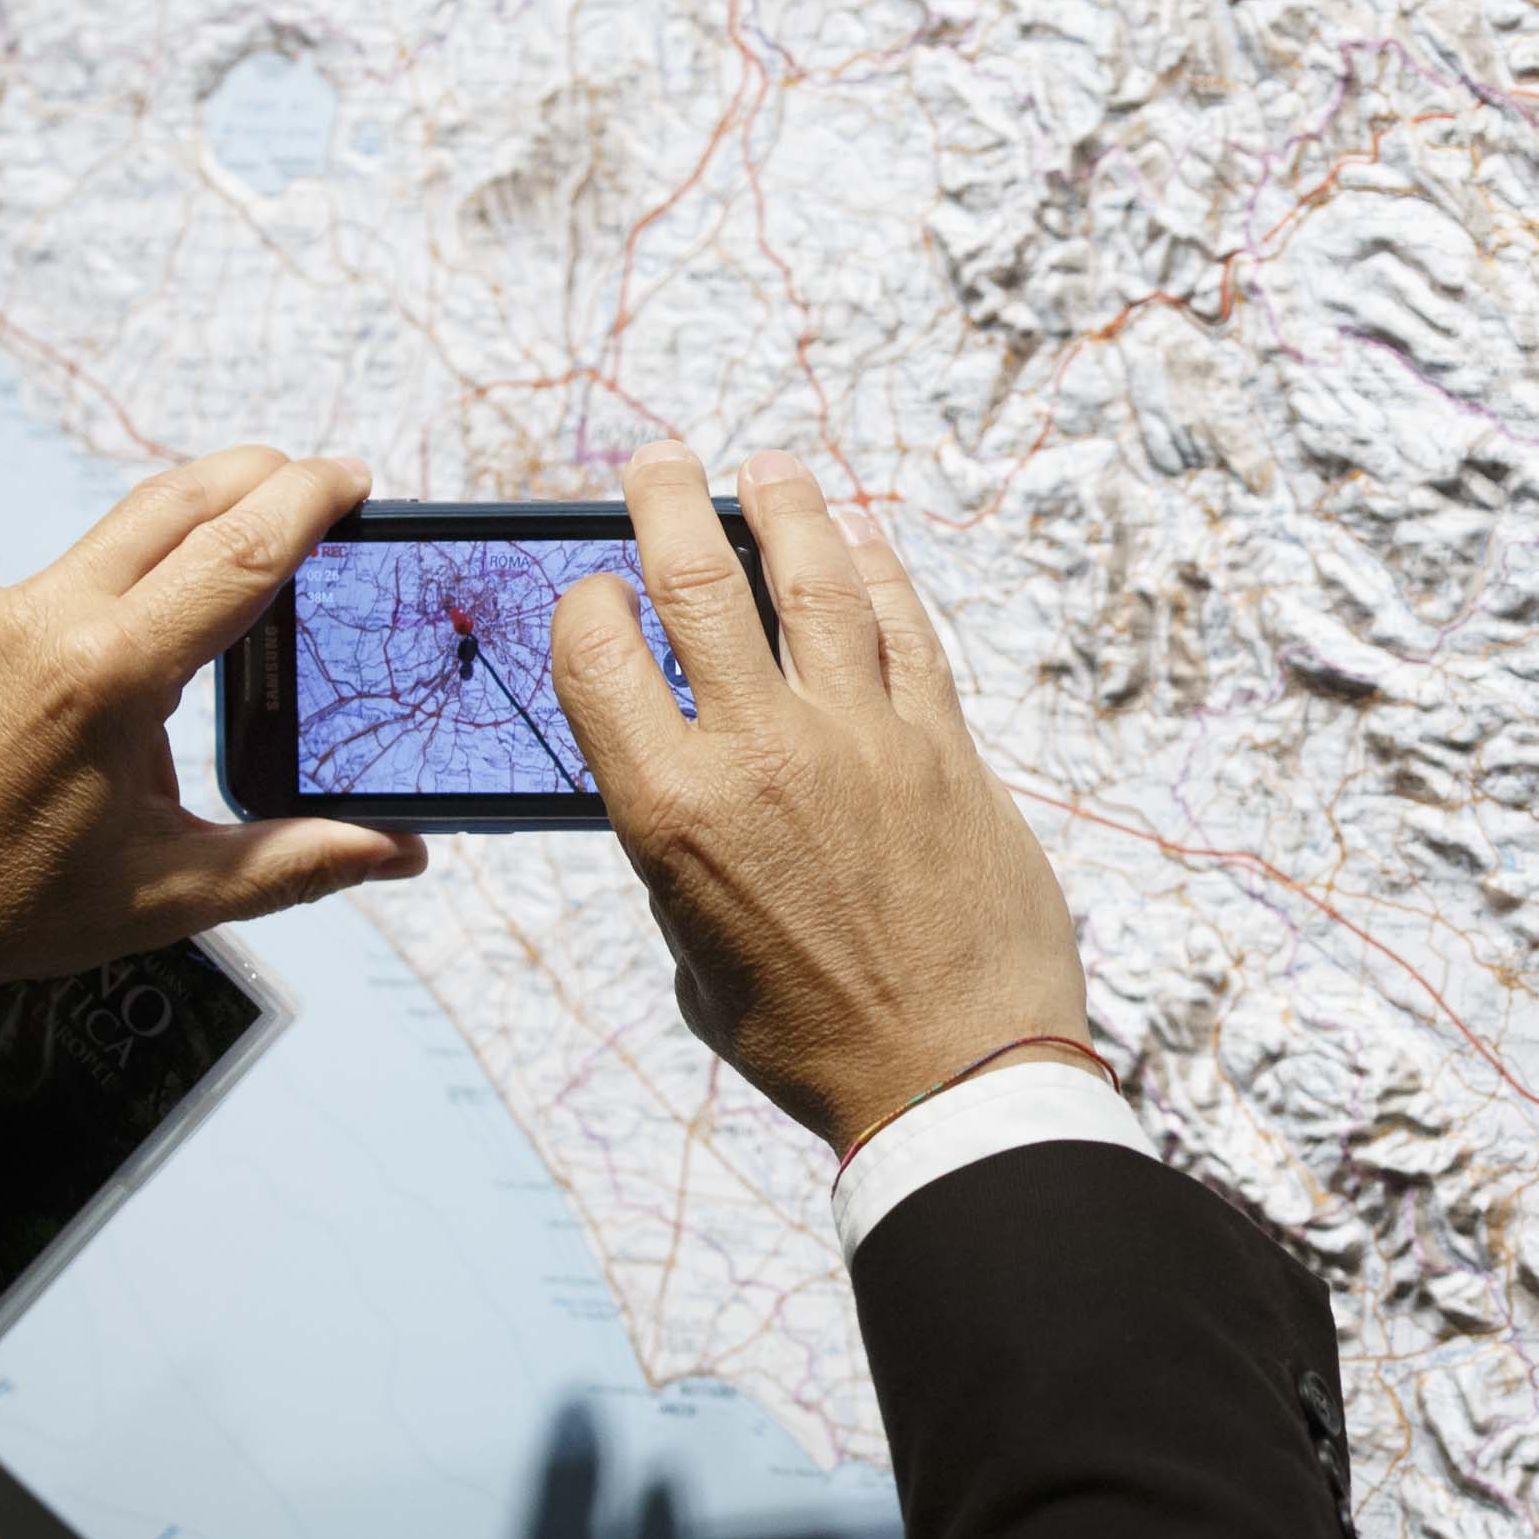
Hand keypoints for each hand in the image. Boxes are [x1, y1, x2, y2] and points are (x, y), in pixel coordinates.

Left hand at [0, 448, 430, 1054]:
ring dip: (114, 617)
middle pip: (168, 508)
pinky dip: (26, 646)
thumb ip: (296, 861)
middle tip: (291, 486)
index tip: (343, 479)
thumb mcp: (165, 892)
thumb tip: (397, 848)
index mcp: (104, 680)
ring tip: (84, 729)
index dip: (303, 502)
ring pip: (77, 574)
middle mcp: (27, 620)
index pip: (236, 555)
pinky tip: (4, 722)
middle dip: (244, 483)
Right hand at [549, 443, 1089, 1148]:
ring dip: (784, 506)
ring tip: (767, 469)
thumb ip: (680, 862)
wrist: (952, 1075)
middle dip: (666, 500)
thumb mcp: (696, 961)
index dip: (586, 599)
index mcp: (670, 809)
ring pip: (815, 576)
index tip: (596, 590)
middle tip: (659, 463)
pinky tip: (863, 542)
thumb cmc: (813, 1042)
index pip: (596, 648)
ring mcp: (861, 737)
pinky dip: (879, 572)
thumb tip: (690, 803)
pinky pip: (906, 628)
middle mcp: (759, 752)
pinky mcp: (945, 744)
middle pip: (697, 578)